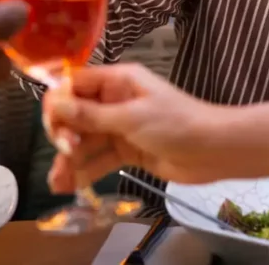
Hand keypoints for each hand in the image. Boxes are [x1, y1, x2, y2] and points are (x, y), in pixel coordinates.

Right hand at [44, 64, 219, 192]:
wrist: (215, 151)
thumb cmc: (176, 124)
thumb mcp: (131, 118)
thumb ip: (91, 115)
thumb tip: (54, 105)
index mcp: (117, 81)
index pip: (74, 84)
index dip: (59, 102)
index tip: (53, 124)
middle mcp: (114, 100)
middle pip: (75, 114)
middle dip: (64, 134)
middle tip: (67, 152)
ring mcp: (120, 127)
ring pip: (85, 141)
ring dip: (69, 160)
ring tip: (57, 183)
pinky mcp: (126, 151)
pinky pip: (99, 159)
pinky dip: (84, 171)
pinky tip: (68, 186)